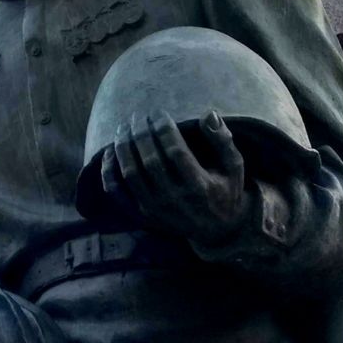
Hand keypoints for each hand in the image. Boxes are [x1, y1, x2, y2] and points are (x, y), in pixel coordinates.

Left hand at [100, 109, 249, 243]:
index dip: (163, 128)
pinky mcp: (142, 215)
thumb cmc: (225, 190)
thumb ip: (223, 139)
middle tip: (137, 115)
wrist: (217, 231)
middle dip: (141, 133)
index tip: (158, 112)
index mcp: (199, 186)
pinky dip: (108, 172)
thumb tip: (209, 113)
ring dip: (123, 147)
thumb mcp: (234, 166)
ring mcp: (155, 209)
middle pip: (150, 160)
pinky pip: (117, 193)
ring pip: (131, 174)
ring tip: (123, 127)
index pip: (175, 151)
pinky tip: (108, 152)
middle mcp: (174, 199)